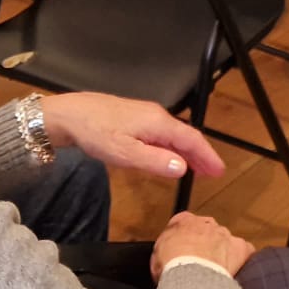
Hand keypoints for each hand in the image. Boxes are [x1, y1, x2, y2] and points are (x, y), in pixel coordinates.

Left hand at [41, 92, 223, 179]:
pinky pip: (162, 133)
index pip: (191, 139)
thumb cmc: (96, 133)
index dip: (207, 155)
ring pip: (173, 134)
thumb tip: (183, 168)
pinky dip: (172, 147)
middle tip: (212, 173)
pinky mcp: (134, 118)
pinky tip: (168, 156)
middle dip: (200, 154)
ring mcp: (145, 115)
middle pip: (185, 135)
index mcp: (157, 122)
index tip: (219, 171)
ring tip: (196, 168)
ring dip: (187, 152)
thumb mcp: (124, 154)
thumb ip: (155, 162)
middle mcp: (156, 115)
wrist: (69, 115)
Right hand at [151, 212, 253, 280]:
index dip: (184, 236)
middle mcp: (206, 224)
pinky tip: (235, 269)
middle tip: (199, 262)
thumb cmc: (171, 266)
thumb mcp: (157, 255)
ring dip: (221, 251)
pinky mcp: (240, 248)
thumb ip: (165, 247)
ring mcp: (224, 234)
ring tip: (216, 270)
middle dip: (204, 242)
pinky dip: (241, 258)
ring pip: (224, 239)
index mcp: (184, 222)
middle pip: (207, 230)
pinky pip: (244, 250)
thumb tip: (168, 253)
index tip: (182, 248)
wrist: (192, 275)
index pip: (184, 221)